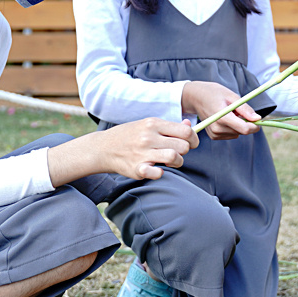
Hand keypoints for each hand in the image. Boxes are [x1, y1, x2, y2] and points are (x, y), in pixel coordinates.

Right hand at [48, 118, 197, 182]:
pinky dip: (160, 173)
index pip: (185, 131)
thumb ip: (169, 126)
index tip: (191, 143)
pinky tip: (156, 170)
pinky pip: (157, 173)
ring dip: (177, 162)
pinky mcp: (137, 168)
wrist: (103, 148)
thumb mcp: (147, 124)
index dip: (194, 139)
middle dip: (185, 151)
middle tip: (177, 153)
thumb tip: (189, 125)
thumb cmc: (130, 136)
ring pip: (174, 157)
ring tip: (169, 162)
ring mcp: (143, 153)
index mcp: (153, 123)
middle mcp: (149, 137)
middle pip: (183, 146)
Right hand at [182, 81, 260, 139]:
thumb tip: (258, 118)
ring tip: (229, 113)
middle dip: (245, 122)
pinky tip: (224, 118)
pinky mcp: (214, 136)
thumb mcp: (231, 96)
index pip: (244, 129)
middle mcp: (217, 128)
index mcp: (222, 117)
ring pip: (237, 133)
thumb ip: (245, 109)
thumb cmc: (215, 93)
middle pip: (242, 132)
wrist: (197, 97)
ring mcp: (214, 134)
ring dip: (238, 125)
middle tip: (238, 110)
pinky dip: (231, 127)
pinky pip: (231, 134)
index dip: (255, 126)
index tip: (258, 120)